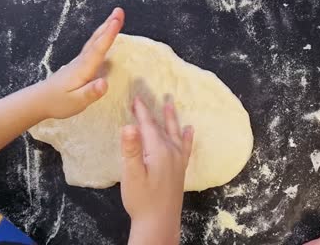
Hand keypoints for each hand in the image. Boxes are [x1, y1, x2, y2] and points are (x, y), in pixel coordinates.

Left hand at [39, 7, 124, 118]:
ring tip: (114, 19)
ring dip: (104, 29)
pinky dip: (100, 38)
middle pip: (96, 40)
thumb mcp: (76, 101)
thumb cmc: (57, 102)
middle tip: (119, 11)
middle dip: (108, 25)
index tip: (117, 20)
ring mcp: (79, 62)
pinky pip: (92, 47)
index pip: (98, 49)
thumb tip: (104, 83)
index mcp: (83, 69)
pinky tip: (102, 38)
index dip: (108, 35)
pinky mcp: (78, 65)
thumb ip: (90, 93)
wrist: (38, 100)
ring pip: (94, 42)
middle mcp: (81, 61)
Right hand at [121, 97, 193, 244]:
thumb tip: (129, 126)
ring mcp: (178, 160)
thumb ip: (131, 149)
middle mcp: (172, 152)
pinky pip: (186, 147)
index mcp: (159, 151)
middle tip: (147, 97)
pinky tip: (190, 130)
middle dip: (153, 112)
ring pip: (175, 133)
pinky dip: (187, 137)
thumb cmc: (142, 200)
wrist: (159, 222)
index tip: (135, 98)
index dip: (141, 111)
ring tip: (171, 104)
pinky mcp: (180, 169)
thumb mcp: (131, 175)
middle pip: (161, 127)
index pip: (148, 126)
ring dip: (172, 119)